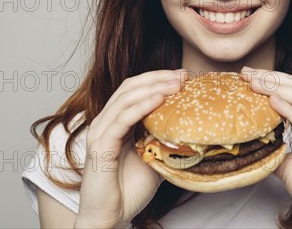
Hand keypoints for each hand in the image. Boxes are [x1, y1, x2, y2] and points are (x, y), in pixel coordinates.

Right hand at [75, 69, 188, 227]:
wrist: (112, 216)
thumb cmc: (131, 189)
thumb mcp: (155, 156)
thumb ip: (165, 138)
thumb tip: (192, 124)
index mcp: (116, 121)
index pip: (135, 88)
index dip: (158, 78)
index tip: (183, 76)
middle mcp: (105, 122)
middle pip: (130, 87)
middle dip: (158, 78)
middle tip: (183, 76)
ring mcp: (100, 132)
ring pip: (125, 98)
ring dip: (153, 87)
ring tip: (176, 84)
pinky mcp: (99, 146)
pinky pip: (121, 120)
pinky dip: (141, 106)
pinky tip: (159, 99)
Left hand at [241, 67, 291, 227]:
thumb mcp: (285, 160)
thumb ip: (272, 145)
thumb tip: (246, 139)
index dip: (273, 78)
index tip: (247, 75)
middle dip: (272, 78)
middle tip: (246, 74)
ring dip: (277, 88)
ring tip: (255, 84)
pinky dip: (290, 110)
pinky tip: (272, 102)